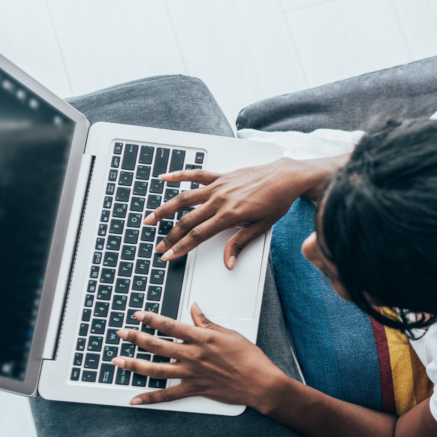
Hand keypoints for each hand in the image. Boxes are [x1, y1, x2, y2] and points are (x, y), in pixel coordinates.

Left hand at [112, 305, 287, 408]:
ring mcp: (192, 374)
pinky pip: (168, 396)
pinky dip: (150, 399)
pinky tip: (135, 399)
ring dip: (134, 365)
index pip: (170, 326)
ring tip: (118, 361)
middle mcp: (193, 356)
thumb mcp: (229, 334)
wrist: (259, 382)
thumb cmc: (249, 358)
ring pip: (156, 370)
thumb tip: (194, 310)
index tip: (138, 315)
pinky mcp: (194, 389)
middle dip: (136, 338)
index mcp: (202, 339)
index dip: (152, 319)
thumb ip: (207, 323)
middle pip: (157, 346)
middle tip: (121, 334)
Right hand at [147, 157, 327, 268]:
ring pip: (184, 198)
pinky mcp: (221, 176)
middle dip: (170, 236)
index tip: (167, 256)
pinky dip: (179, 175)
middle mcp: (220, 200)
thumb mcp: (261, 227)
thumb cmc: (277, 201)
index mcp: (229, 216)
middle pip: (187, 220)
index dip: (180, 247)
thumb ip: (240, 243)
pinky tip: (164, 178)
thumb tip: (228, 263)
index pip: (198, 235)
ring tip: (149, 218)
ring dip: (164, 208)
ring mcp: (219, 186)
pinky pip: (196, 174)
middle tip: (157, 246)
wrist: (286, 177)